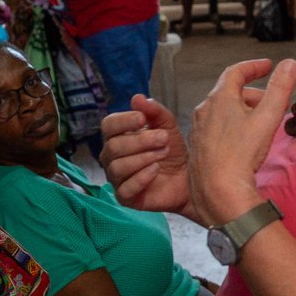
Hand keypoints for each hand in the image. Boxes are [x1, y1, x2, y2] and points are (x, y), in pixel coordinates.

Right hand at [100, 96, 190, 211]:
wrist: (188, 178)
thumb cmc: (172, 150)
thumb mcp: (168, 126)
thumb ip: (154, 111)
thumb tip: (137, 98)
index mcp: (117, 137)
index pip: (108, 125)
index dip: (124, 121)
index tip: (143, 119)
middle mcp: (111, 158)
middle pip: (113, 146)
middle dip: (141, 141)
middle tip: (164, 138)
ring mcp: (116, 178)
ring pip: (118, 167)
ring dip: (144, 158)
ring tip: (163, 153)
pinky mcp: (125, 197)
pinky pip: (125, 188)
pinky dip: (141, 178)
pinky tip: (156, 170)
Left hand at [189, 59, 295, 226]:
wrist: (217, 190)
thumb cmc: (242, 153)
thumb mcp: (268, 117)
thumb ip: (280, 88)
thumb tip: (290, 63)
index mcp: (220, 98)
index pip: (235, 72)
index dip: (253, 67)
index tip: (267, 66)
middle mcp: (204, 110)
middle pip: (228, 92)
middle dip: (251, 93)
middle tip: (270, 101)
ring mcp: (198, 130)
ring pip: (220, 111)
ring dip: (240, 109)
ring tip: (258, 121)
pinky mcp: (197, 148)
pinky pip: (214, 128)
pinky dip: (229, 125)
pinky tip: (240, 140)